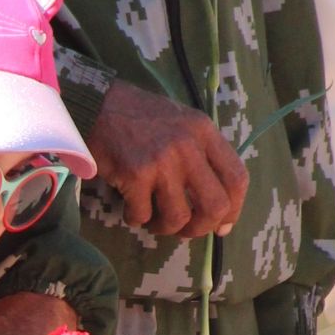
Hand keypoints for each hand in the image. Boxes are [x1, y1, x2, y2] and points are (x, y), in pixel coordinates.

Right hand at [89, 77, 248, 238]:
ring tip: (154, 221)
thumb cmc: (140, 116)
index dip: (234, 209)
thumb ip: (202, 153)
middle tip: (187, 230)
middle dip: (202, 228)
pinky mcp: (135, 174)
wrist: (97, 104)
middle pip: (215, 205)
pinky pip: (142, 214)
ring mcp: (162, 160)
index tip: (222, 226)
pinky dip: (136, 218)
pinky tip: (130, 209)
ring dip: (166, 228)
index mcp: (204, 132)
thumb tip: (217, 202)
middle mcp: (188, 145)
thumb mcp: (182, 122)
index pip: (236, 178)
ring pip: (178, 217)